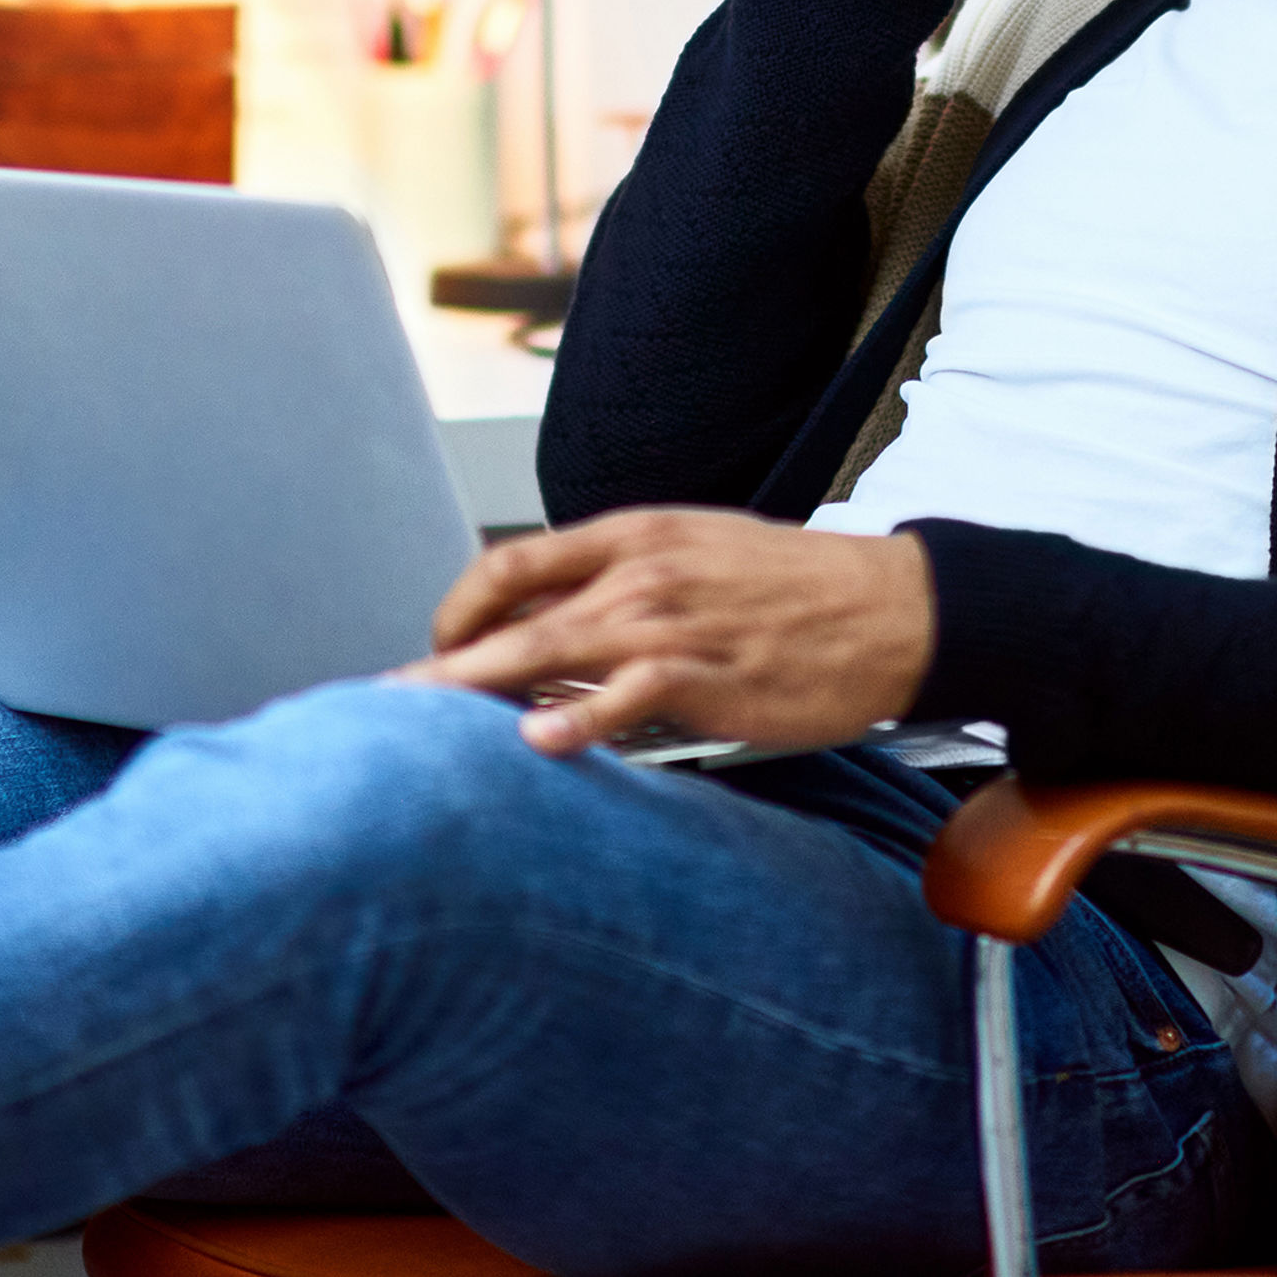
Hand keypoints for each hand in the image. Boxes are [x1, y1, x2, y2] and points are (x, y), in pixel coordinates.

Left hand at [406, 508, 935, 756]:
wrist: (894, 608)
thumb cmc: (796, 592)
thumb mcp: (698, 560)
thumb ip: (622, 590)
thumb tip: (547, 640)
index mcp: (635, 535)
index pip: (512, 562)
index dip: (457, 608)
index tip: (433, 650)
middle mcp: (642, 571)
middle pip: (513, 611)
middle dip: (439, 661)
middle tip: (382, 701)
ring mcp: (674, 622)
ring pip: (551, 648)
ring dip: (476, 687)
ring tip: (418, 723)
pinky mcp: (711, 675)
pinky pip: (629, 695)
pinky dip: (580, 718)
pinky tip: (538, 742)